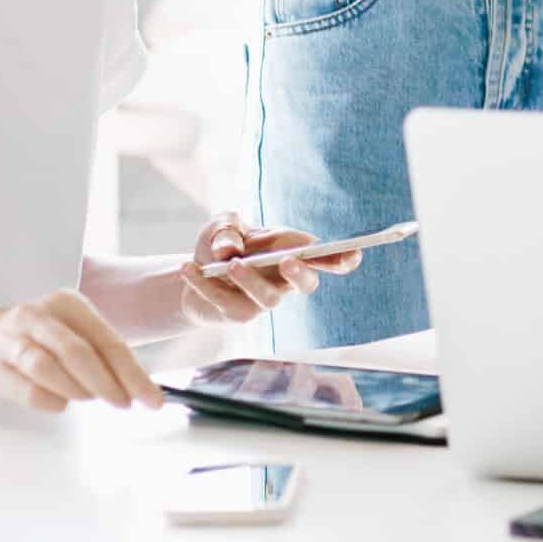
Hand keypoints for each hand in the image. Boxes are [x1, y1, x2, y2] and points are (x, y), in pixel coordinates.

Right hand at [0, 288, 163, 414]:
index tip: (152, 399)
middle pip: (79, 353)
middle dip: (107, 384)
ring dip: (76, 390)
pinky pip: (28, 391)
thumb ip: (103, 355)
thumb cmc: (40, 340)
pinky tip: (59, 401)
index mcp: (68, 303)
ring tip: (87, 397)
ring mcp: (12, 340)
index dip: (133, 373)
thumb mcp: (73, 333)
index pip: (108, 340)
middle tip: (124, 404)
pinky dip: (50, 402)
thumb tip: (139, 387)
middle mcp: (38, 316)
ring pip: (48, 369)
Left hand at [175, 211, 362, 327]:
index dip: (343, 259)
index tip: (355, 253)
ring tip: (230, 263)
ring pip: (268, 299)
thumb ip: (226, 230)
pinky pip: (225, 303)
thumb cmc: (220, 243)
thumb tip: (230, 248)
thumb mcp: (221, 226)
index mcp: (291, 252)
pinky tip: (188, 267)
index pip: (326, 259)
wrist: (192, 271)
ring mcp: (261, 301)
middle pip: (308, 285)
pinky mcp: (237, 315)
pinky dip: (204, 284)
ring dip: (251, 280)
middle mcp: (283, 281)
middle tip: (287, 260)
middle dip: (302, 274)